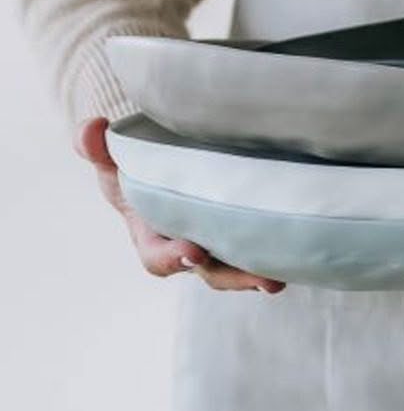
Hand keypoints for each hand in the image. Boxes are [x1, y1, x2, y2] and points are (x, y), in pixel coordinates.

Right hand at [74, 117, 285, 293]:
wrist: (163, 166)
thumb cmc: (134, 167)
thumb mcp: (111, 158)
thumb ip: (96, 148)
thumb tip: (93, 130)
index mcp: (153, 237)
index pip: (161, 257)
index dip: (175, 258)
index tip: (194, 251)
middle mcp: (189, 246)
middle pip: (211, 271)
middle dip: (234, 276)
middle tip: (262, 279)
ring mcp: (220, 243)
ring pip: (240, 265)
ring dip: (260, 273)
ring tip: (283, 277)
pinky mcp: (246, 231)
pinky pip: (261, 247)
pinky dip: (279, 251)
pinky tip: (303, 250)